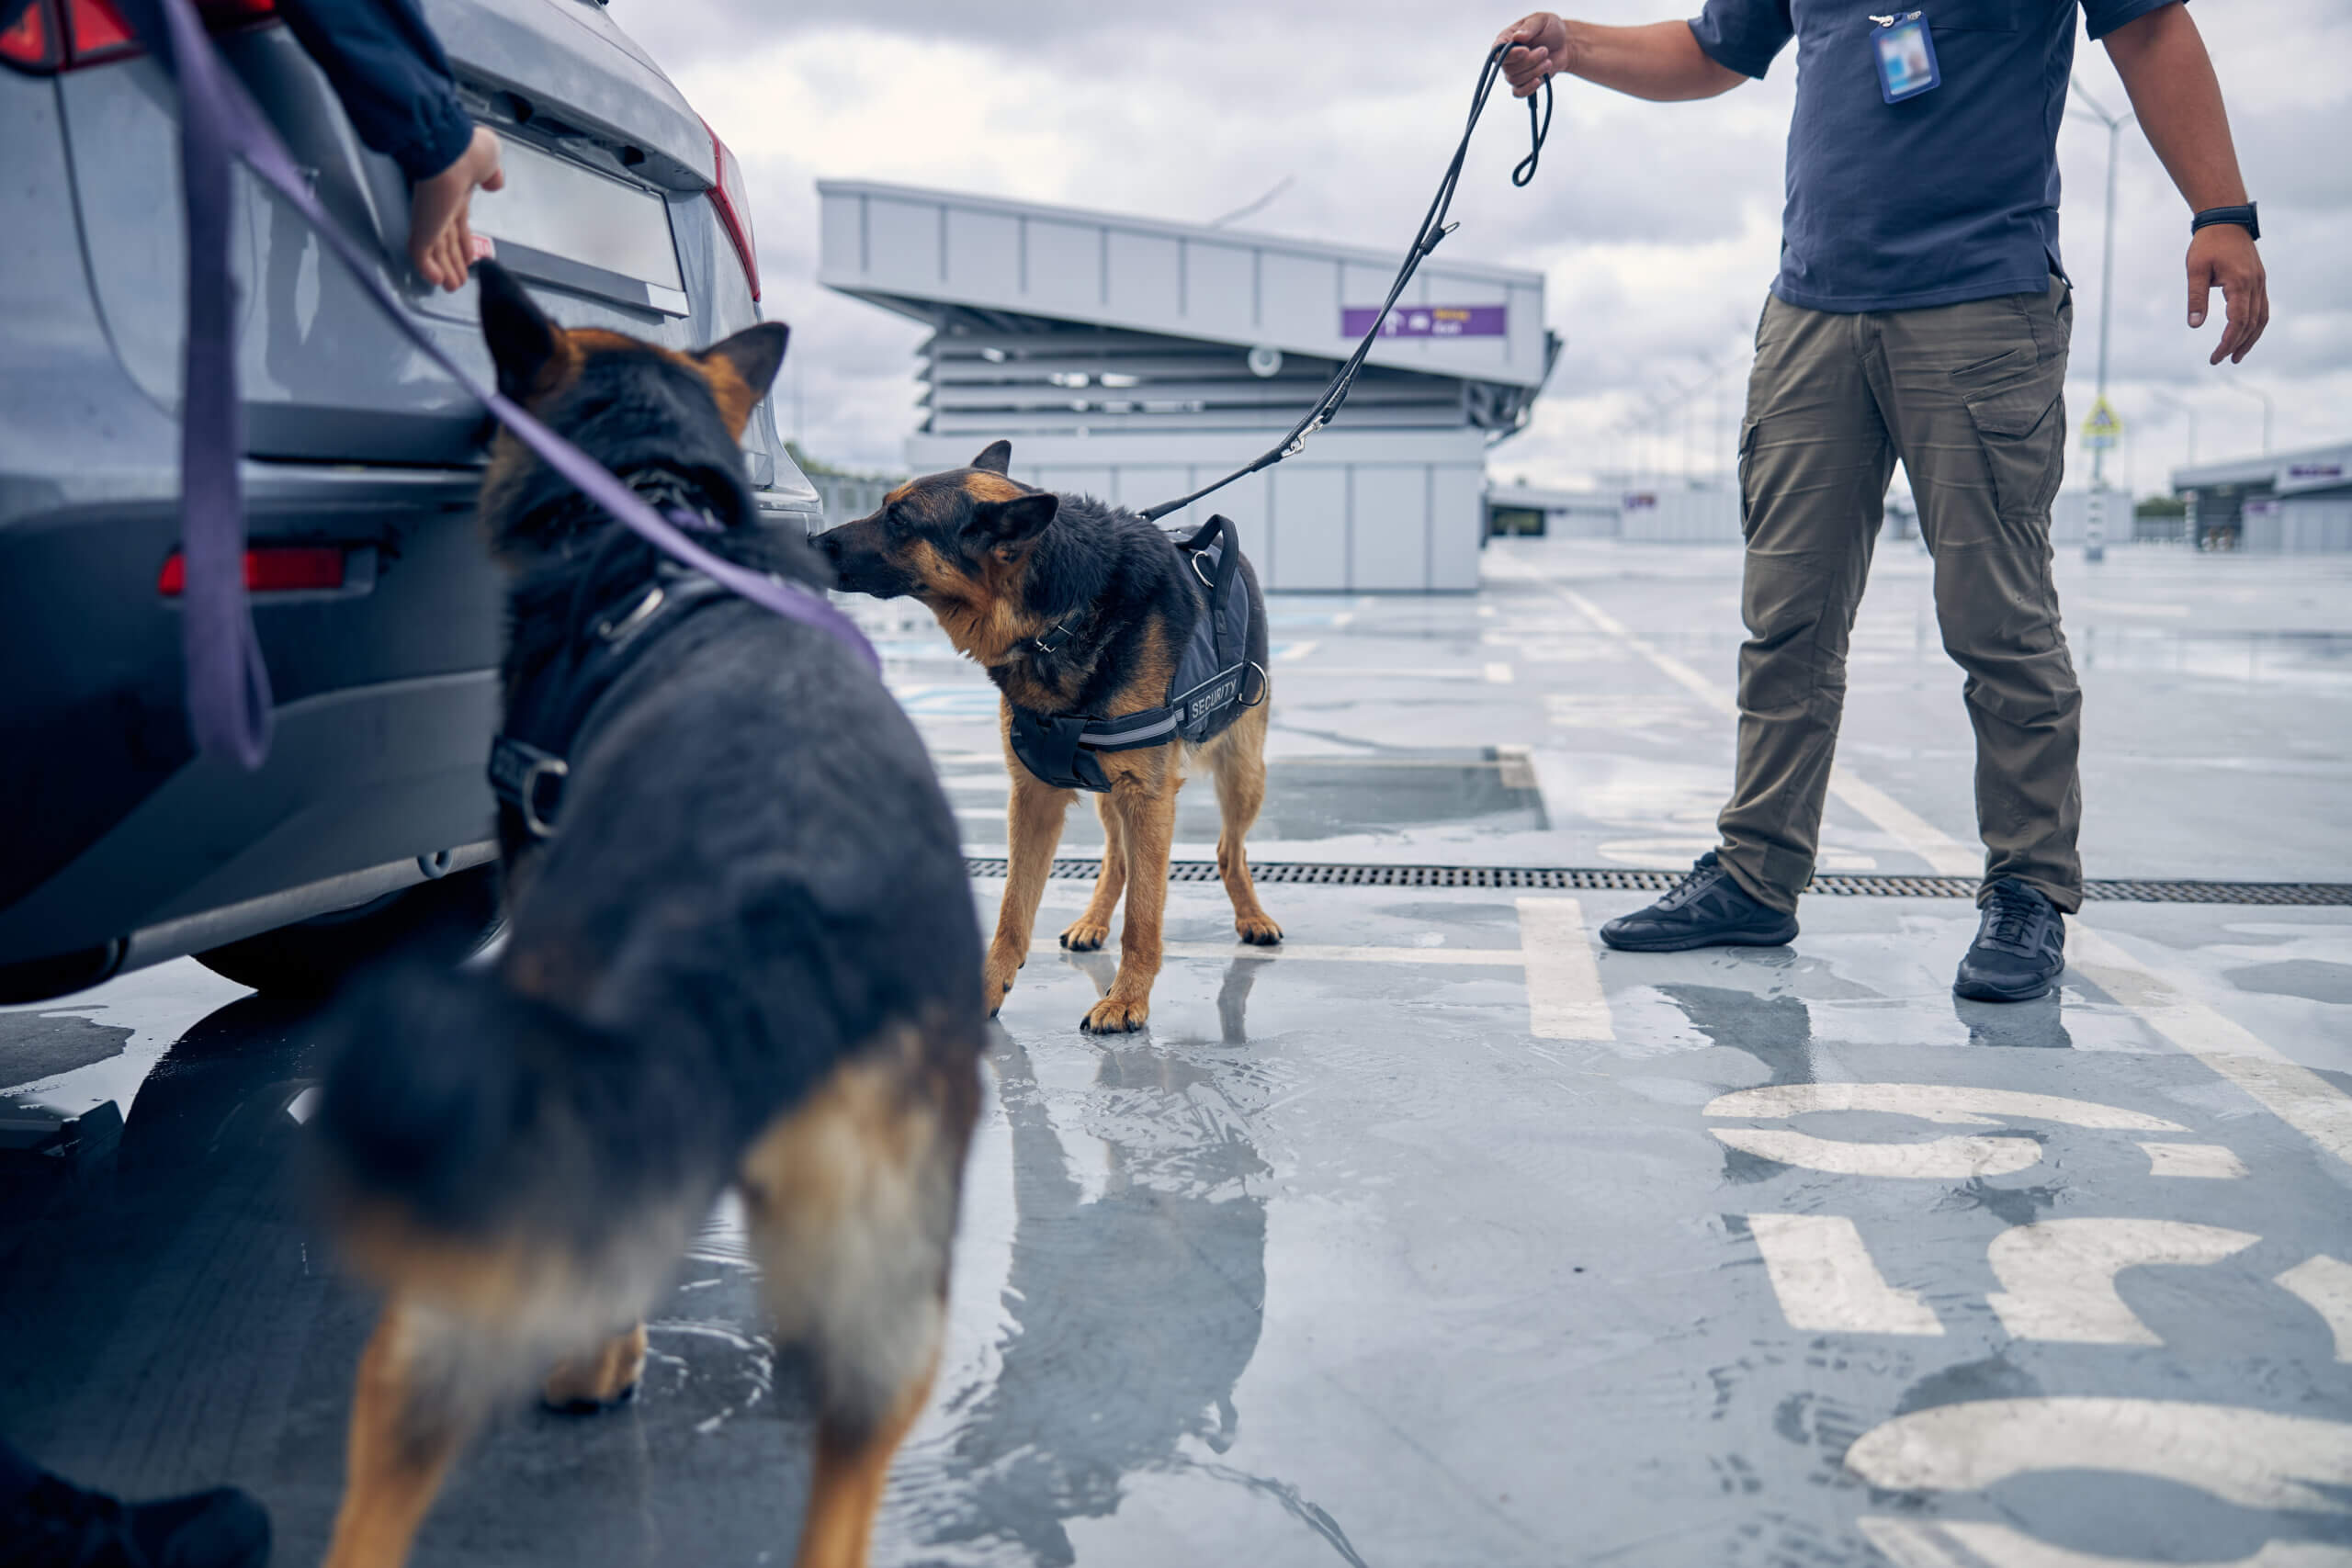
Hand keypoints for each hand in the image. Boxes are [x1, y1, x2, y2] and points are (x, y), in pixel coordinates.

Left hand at [409, 126, 505, 291]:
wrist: (453, 150)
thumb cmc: (468, 149)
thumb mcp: (491, 159)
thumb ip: (493, 174)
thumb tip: (496, 182)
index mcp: (457, 193)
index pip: (458, 223)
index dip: (464, 242)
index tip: (469, 257)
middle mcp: (442, 207)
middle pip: (447, 242)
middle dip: (453, 262)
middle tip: (457, 279)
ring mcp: (431, 218)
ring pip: (435, 251)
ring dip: (444, 271)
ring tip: (451, 287)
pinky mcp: (423, 226)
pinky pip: (422, 253)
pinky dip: (428, 269)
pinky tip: (436, 280)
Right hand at [1494, 12, 1569, 96]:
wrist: (1563, 44)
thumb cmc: (1549, 28)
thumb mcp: (1541, 20)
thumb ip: (1529, 27)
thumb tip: (1517, 37)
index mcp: (1505, 40)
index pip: (1497, 52)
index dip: (1510, 55)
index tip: (1525, 50)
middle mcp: (1506, 58)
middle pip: (1508, 68)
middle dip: (1529, 62)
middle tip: (1545, 51)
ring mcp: (1513, 72)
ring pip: (1515, 79)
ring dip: (1534, 72)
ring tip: (1549, 61)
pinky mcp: (1523, 82)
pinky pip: (1518, 92)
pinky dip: (1528, 88)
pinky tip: (1538, 80)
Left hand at [2187, 221, 2266, 364]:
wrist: (2226, 219)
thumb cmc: (2207, 244)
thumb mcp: (2195, 270)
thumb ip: (2196, 298)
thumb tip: (2194, 325)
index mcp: (2239, 283)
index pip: (2237, 322)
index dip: (2227, 343)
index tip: (2214, 357)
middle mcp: (2255, 284)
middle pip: (2251, 324)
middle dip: (2237, 345)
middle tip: (2221, 360)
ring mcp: (2260, 282)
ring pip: (2261, 318)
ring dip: (2250, 339)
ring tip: (2236, 356)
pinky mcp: (2259, 280)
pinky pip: (2262, 308)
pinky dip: (2255, 325)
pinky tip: (2245, 334)